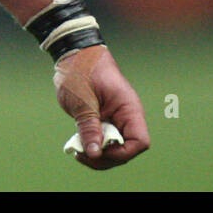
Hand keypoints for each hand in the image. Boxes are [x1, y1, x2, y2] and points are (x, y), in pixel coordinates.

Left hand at [54, 44, 150, 169]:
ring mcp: (115, 118)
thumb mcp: (82, 100)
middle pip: (127, 149)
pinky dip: (92, 146)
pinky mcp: (104, 120)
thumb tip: (95, 154)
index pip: (139, 141)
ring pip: (115, 148)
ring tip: (78, 152)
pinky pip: (104, 140)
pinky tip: (78, 145)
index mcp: (128, 108)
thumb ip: (89, 127)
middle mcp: (126, 116)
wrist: (73, 54)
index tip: (99, 149)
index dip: (122, 152)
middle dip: (106, 158)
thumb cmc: (81, 71)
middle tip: (81, 155)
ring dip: (98, 154)